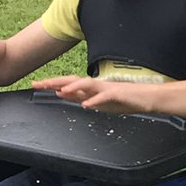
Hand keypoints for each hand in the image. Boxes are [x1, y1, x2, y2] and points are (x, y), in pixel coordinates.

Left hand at [32, 75, 155, 114]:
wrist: (148, 98)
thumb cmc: (126, 100)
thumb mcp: (100, 102)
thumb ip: (82, 98)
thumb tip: (65, 96)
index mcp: (92, 88)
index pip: (69, 84)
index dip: (52, 84)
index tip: (37, 84)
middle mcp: (97, 86)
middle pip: (73, 81)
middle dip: (55, 82)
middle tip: (38, 84)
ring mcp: (107, 89)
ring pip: (87, 85)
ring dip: (73, 88)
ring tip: (60, 91)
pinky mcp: (118, 94)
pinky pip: (104, 97)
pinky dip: (95, 100)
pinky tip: (86, 104)